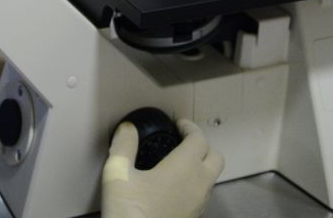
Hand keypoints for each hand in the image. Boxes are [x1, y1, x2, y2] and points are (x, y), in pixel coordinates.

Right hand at [101, 118, 223, 217]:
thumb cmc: (130, 211)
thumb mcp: (117, 175)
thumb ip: (123, 146)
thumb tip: (128, 128)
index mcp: (185, 168)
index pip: (199, 138)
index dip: (189, 127)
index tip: (177, 123)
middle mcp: (199, 184)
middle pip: (215, 157)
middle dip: (201, 144)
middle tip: (181, 140)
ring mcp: (200, 204)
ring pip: (211, 176)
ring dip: (200, 164)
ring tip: (176, 161)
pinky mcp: (194, 217)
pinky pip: (203, 193)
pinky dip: (195, 181)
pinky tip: (172, 185)